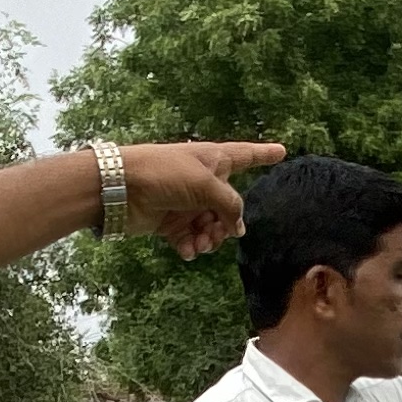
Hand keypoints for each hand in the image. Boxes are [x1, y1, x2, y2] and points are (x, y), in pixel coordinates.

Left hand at [119, 142, 284, 259]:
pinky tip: (187, 250)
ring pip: (211, 226)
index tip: (282, 151)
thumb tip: (238, 227)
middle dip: (228, 224)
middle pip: (229, 206)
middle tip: (218, 233)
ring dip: (210, 239)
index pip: (246, 155)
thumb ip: (230, 205)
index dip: (264, 154)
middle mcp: (202, 181)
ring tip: (200, 244)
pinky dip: (191, 246)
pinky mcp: (169, 221)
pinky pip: (190, 238)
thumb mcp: (206, 185)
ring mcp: (186, 202)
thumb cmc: (163, 174)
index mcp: (214, 160)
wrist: (120, 188)